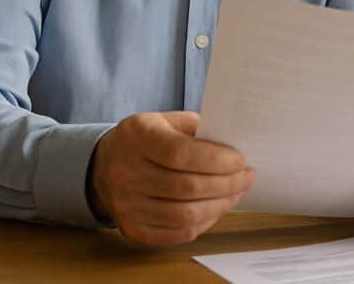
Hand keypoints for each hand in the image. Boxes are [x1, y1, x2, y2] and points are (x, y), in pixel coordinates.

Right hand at [89, 111, 253, 244]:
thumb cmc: (148, 138)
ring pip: (184, 214)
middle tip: (247, 177)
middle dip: (226, 184)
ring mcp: (126, 204)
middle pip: (186, 187)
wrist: (106, 164)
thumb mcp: (168, 120)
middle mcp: (126, 172)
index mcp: (137, 136)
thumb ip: (199, 129)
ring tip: (237, 193)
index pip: (179, 153)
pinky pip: (176, 233)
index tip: (240, 161)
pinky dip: (203, 223)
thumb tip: (235, 146)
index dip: (215, 160)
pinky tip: (216, 208)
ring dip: (220, 205)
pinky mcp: (132, 228)